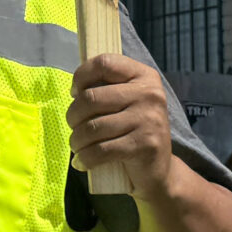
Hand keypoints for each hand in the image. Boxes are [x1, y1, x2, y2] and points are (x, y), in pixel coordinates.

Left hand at [67, 52, 178, 193]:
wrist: (158, 168)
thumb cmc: (133, 130)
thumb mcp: (126, 101)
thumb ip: (107, 88)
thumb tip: (75, 90)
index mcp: (144, 76)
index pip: (104, 63)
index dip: (81, 76)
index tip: (75, 93)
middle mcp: (149, 94)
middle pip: (92, 97)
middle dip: (73, 115)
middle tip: (74, 126)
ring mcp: (149, 119)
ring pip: (93, 127)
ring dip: (76, 140)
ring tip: (77, 145)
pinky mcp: (145, 145)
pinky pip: (101, 150)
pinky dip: (85, 158)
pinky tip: (81, 161)